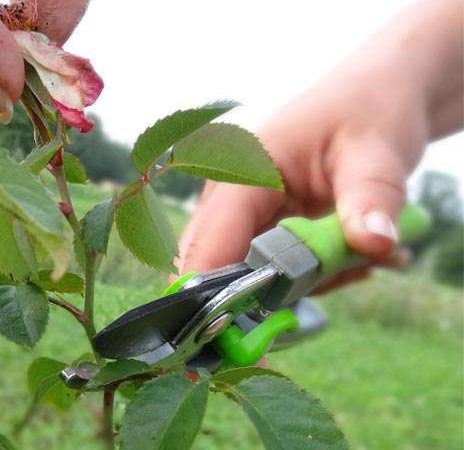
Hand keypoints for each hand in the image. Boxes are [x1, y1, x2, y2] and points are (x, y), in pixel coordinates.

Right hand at [177, 0, 462, 286]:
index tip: (228, 340)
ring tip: (363, 258)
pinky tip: (355, 254)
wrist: (379, 95)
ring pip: (250, 279)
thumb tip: (375, 245)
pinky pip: (275, 274)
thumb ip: (372, 199)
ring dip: (306, 286)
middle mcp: (230, 197)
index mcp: (241, 171)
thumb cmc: (369, 109)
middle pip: (218, 270)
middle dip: (271, 296)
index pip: (208, 241)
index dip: (208, 295)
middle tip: (340, 280)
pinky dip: (315, 277)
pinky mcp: (263, 228)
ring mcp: (243, 215)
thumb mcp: (376, 151)